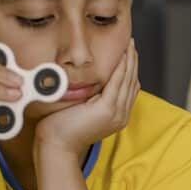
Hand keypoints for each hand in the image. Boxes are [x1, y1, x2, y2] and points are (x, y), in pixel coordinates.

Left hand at [35, 39, 138, 155]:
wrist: (57, 145)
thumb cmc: (64, 129)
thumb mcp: (84, 110)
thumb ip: (94, 98)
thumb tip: (97, 82)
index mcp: (117, 116)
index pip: (129, 88)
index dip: (131, 70)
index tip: (129, 54)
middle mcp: (121, 115)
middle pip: (132, 82)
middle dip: (133, 61)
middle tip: (132, 44)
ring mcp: (116, 113)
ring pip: (127, 80)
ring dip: (130, 61)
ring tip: (130, 45)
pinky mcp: (107, 109)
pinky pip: (117, 83)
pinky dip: (121, 67)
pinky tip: (122, 56)